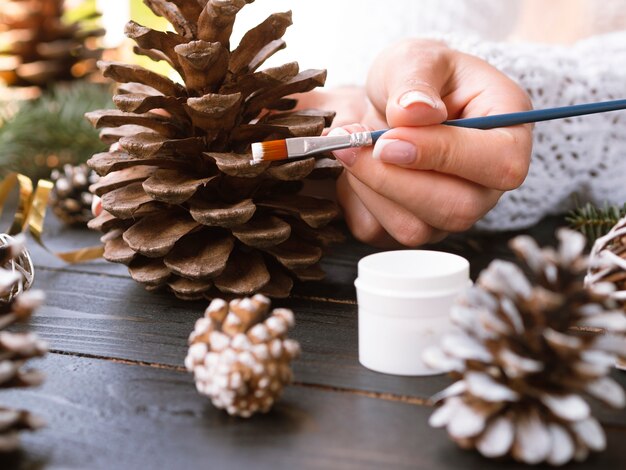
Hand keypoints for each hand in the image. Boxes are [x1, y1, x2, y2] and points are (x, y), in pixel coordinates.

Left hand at [333, 39, 532, 246]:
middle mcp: (487, 184)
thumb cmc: (417, 78)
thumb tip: (414, 113)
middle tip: (350, 143)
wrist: (388, 105)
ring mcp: (451, 211)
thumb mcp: (417, 57)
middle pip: (458, 209)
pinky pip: (381, 231)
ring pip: (415, 228)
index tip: (389, 139)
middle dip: (393, 179)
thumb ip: (416, 80)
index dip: (444, 156)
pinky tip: (355, 166)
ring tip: (350, 144)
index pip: (500, 163)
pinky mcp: (414, 226)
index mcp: (509, 132)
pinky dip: (356, 198)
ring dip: (369, 187)